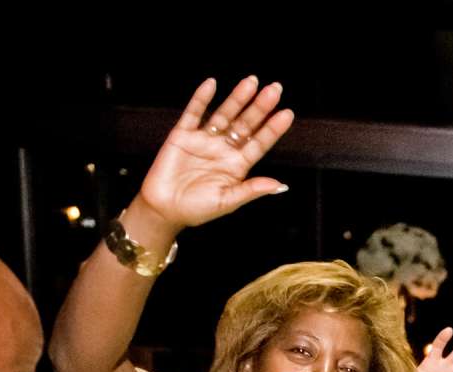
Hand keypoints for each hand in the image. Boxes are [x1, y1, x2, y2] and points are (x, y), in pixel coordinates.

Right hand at [132, 76, 294, 236]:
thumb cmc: (198, 209)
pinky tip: (212, 84)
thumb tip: (280, 185)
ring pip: (224, 114)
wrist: (165, 209)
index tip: (287, 113)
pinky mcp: (183, 134)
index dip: (273, 128)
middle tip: (275, 89)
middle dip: (260, 107)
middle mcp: (224, 148)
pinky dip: (201, 98)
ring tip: (252, 82)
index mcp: (238, 164)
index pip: (259, 142)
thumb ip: (252, 190)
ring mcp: (204, 139)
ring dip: (237, 98)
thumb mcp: (228, 201)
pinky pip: (194, 112)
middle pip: (245, 124)